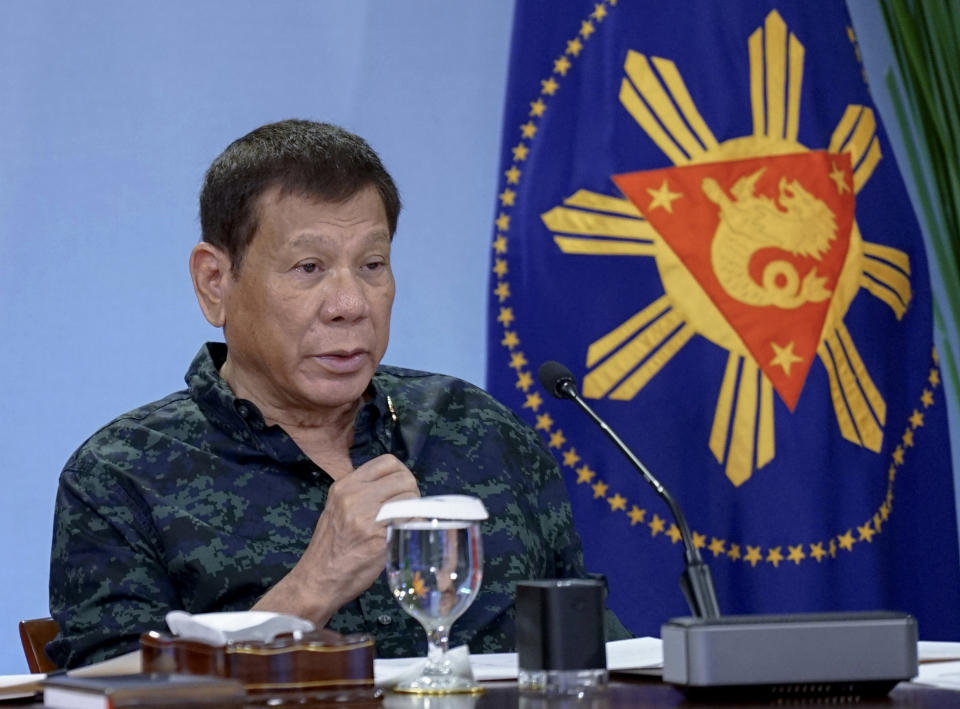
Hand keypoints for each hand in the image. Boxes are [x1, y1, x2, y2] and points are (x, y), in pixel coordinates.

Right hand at [253, 454, 418, 623]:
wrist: (318, 580)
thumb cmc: (330, 546)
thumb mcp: (338, 507)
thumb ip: (361, 493)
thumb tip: (393, 486)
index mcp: (345, 485)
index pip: (387, 462)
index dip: (401, 473)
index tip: (401, 488)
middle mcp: (355, 496)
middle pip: (404, 478)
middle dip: (411, 492)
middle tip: (407, 508)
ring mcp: (367, 516)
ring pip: (411, 497)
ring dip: (415, 509)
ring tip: (405, 521)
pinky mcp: (380, 538)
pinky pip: (411, 520)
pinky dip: (415, 525)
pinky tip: (405, 533)